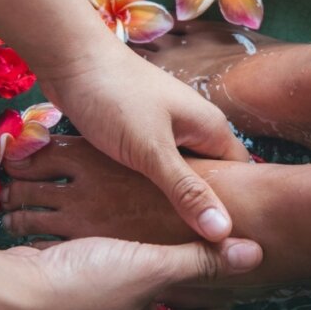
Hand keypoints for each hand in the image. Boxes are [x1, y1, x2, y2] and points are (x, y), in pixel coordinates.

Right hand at [0, 235, 262, 309]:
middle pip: (183, 303)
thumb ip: (202, 261)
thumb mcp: (151, 269)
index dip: (226, 285)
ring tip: (180, 223)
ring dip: (165, 259)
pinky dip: (137, 256)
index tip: (235, 251)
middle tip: (213, 234)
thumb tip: (256, 255)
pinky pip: (127, 278)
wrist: (11, 289)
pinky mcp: (88, 300)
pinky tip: (139, 225)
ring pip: (153, 287)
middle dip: (196, 269)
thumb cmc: (84, 285)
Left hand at [38, 45, 249, 241]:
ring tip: (163, 236)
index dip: (237, 210)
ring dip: (172, 199)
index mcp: (211, 128)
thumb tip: (224, 233)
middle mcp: (195, 129)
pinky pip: (154, 167)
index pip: (240, 177)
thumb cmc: (114, 96)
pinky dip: (149, 186)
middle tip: (194, 252)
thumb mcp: (151, 150)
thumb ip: (187, 191)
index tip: (226, 246)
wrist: (70, 58)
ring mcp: (167, 130)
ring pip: (180, 174)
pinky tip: (136, 211)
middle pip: (211, 177)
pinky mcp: (140, 134)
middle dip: (203, 210)